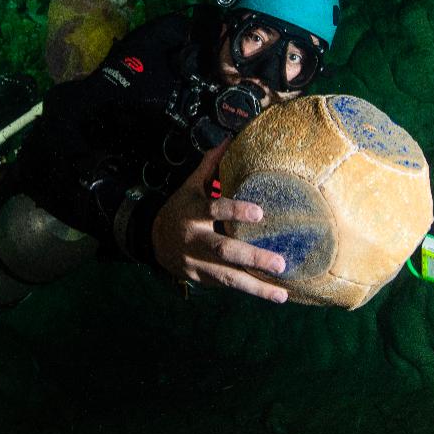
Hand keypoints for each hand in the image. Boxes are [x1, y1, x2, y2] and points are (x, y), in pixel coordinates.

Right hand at [151, 140, 289, 302]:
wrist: (152, 240)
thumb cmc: (180, 209)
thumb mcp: (190, 186)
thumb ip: (209, 166)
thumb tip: (229, 140)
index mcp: (192, 213)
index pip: (213, 210)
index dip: (235, 210)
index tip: (260, 212)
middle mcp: (194, 240)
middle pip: (223, 251)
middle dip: (252, 257)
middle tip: (280, 263)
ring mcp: (195, 263)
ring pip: (227, 278)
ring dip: (256, 287)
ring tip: (281, 294)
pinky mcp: (200, 279)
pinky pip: (226, 286)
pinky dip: (248, 291)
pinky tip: (271, 294)